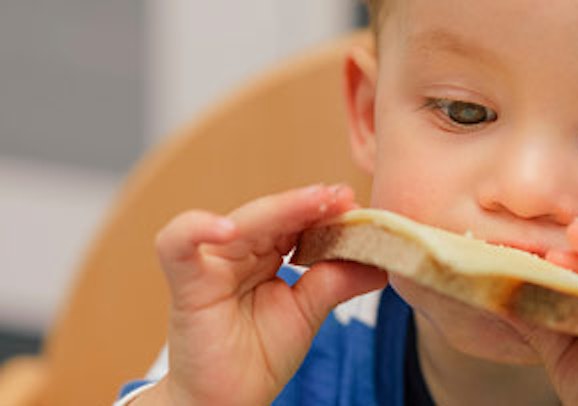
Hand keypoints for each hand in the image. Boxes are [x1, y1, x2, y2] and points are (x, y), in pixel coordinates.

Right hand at [136, 184, 387, 404]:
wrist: (227, 403)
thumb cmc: (258, 356)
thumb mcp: (308, 313)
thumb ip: (337, 282)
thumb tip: (382, 264)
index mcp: (264, 254)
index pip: (294, 221)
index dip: (322, 211)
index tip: (354, 204)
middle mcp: (236, 252)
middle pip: (272, 215)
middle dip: (308, 204)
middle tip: (341, 197)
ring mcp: (209, 264)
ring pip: (240, 222)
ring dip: (278, 210)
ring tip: (314, 203)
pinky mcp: (186, 283)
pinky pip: (177, 244)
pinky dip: (197, 229)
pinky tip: (228, 228)